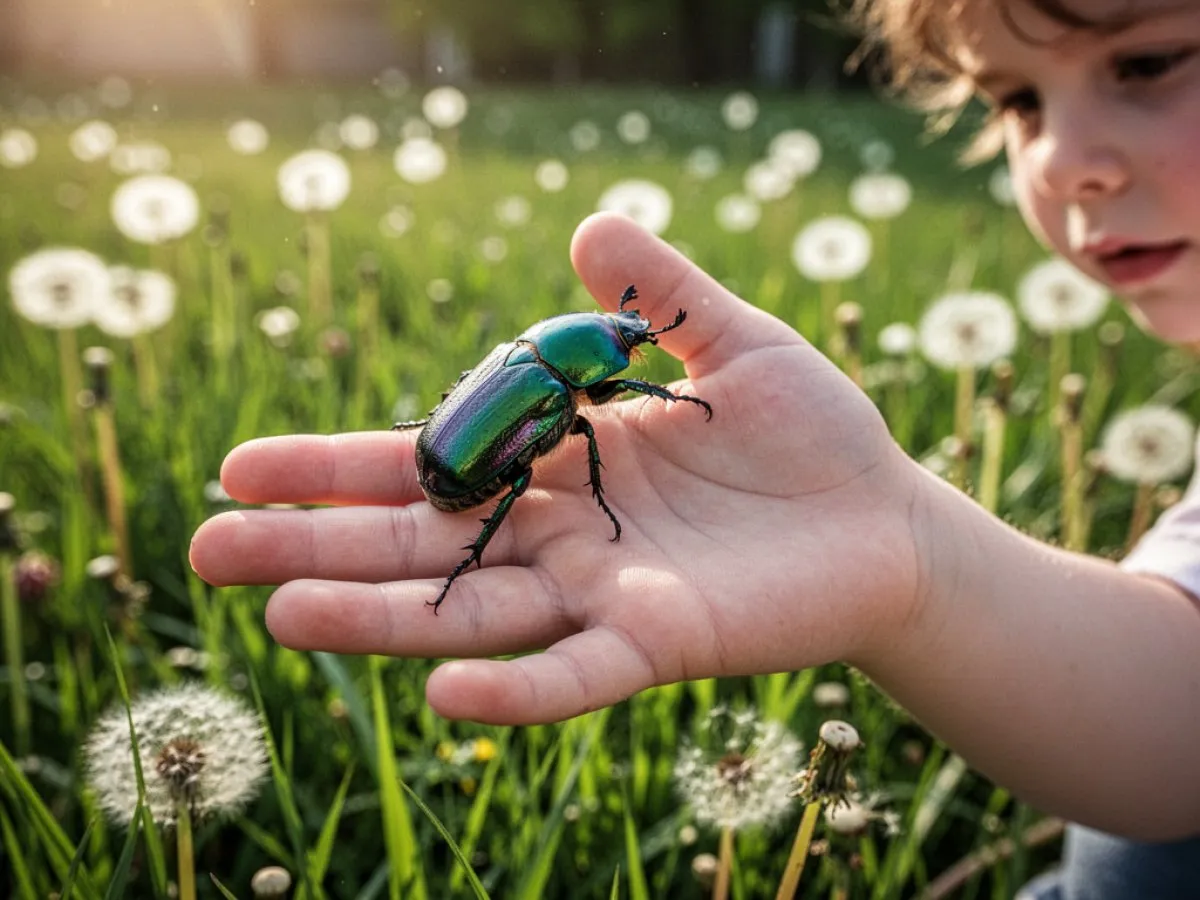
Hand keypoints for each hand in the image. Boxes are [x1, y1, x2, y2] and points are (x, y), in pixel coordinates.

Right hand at [189, 212, 922, 724]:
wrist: (886, 521)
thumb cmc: (809, 437)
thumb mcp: (734, 344)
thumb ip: (660, 294)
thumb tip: (590, 225)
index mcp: (559, 463)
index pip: (432, 465)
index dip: (340, 468)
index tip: (244, 467)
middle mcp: (562, 537)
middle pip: (424, 546)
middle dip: (318, 548)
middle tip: (209, 548)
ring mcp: (604, 596)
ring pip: (477, 611)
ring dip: (384, 620)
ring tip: (281, 615)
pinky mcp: (661, 643)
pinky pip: (578, 673)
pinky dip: (517, 687)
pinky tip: (447, 694)